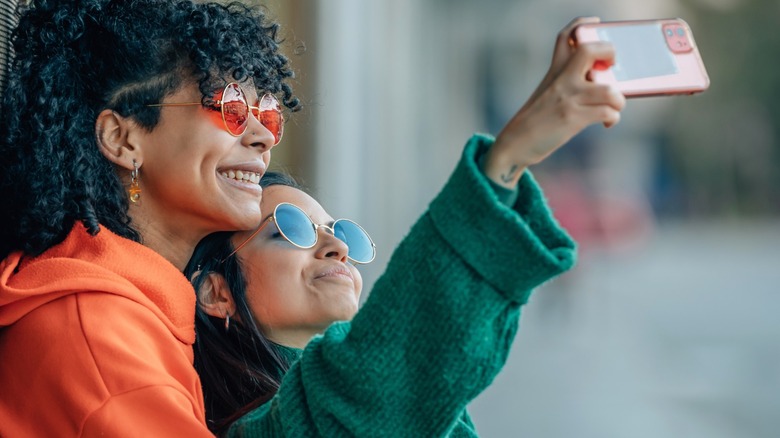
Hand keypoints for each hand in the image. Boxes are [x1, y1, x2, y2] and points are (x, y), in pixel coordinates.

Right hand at [483, 17, 625, 187]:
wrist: (515, 143)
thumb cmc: (536, 121)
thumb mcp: (547, 94)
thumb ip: (568, 83)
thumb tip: (604, 84)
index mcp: (554, 71)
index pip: (565, 37)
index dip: (581, 24)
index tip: (593, 23)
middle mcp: (561, 80)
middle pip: (589, 50)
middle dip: (609, 53)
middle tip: (612, 66)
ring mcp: (568, 98)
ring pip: (609, 90)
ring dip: (619, 100)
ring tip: (614, 106)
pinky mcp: (573, 118)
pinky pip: (607, 112)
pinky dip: (613, 118)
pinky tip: (607, 123)